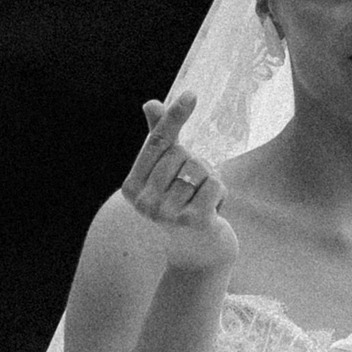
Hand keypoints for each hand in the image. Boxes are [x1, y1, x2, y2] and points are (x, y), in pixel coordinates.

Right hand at [121, 91, 238, 272]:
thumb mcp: (163, 176)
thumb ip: (158, 140)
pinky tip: (213, 209)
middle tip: (191, 189)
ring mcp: (168, 214)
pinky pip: (215, 184)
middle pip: (183, 154)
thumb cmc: (176, 208)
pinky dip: (220, 191)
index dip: (175, 117)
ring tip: (201, 201)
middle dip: (195, 164)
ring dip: (208, 180)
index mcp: (132, 186)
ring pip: (200, 168)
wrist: (193, 257)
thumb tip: (151, 103)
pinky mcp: (195, 221)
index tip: (192, 94)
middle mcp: (145, 201)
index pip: (157, 142)